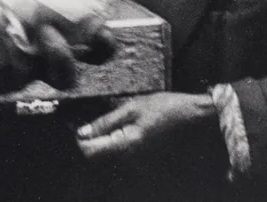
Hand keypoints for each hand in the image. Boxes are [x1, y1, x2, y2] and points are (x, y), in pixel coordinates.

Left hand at [76, 92, 216, 160]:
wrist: (190, 115)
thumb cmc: (163, 107)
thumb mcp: (131, 108)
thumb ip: (105, 122)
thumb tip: (82, 133)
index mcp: (127, 145)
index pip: (90, 153)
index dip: (79, 139)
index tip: (76, 123)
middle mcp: (131, 157)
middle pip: (97, 156)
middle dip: (88, 139)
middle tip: (86, 120)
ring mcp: (136, 158)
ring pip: (107, 154)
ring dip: (99, 139)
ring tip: (101, 121)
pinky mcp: (141, 154)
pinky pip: (118, 151)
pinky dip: (110, 140)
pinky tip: (114, 125)